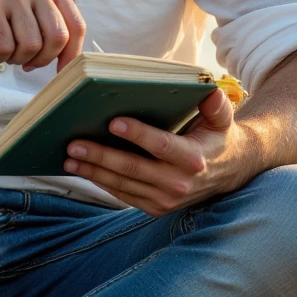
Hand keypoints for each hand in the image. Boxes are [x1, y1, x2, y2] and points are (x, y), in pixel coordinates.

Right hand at [0, 0, 86, 70]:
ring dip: (17, 58)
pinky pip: (6, 48)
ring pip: (32, 47)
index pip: (76, 24)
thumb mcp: (23, 1)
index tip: (61, 71)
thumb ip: (46, 20)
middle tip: (25, 62)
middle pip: (57, 39)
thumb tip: (68, 58)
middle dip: (43, 60)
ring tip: (2, 49)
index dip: (72, 54)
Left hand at [63, 88, 242, 215]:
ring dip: (93, 171)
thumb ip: (216, 104)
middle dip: (100, 155)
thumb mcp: (223, 119)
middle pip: (132, 168)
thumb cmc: (217, 138)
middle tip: (74, 143)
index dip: (136, 134)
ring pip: (122, 184)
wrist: (228, 175)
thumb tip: (207, 88)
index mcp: (193, 158)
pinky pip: (123, 195)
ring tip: (69, 157)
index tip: (112, 122)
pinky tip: (83, 169)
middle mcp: (178, 184)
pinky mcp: (155, 208)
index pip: (161, 146)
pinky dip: (101, 182)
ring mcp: (165, 200)